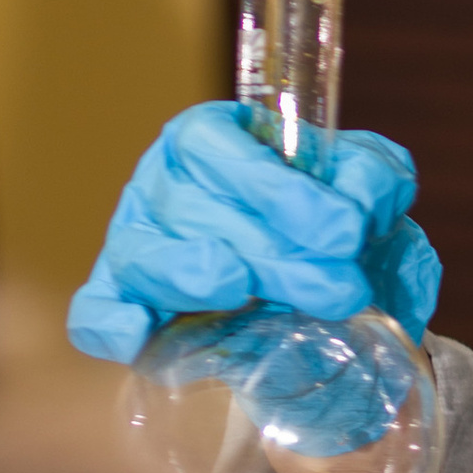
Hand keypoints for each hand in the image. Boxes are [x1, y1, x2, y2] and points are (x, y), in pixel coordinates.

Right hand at [67, 103, 441, 366]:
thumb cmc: (333, 229)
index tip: (346, 233)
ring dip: (191, 274)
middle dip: (271, 251)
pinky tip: (138, 335)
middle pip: (192, 207)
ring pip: (144, 255)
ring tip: (240, 289)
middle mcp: (164, 185)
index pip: (221, 143)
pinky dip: (112, 324)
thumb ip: (375, 182)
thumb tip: (365, 205)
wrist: (323, 303)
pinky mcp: (123, 306)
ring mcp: (138, 246)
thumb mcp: (368, 190)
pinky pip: (98, 313)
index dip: (280, 188)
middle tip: (339, 291)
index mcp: (216, 138)